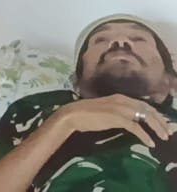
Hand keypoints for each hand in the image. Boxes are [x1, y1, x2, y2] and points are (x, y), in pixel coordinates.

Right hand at [50, 95, 172, 147]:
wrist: (72, 115)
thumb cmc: (86, 114)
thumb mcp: (107, 109)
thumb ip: (119, 112)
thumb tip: (131, 120)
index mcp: (120, 97)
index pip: (144, 105)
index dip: (156, 114)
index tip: (164, 123)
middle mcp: (122, 100)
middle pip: (148, 109)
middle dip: (161, 121)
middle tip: (168, 131)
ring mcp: (120, 108)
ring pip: (145, 116)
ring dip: (157, 128)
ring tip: (163, 137)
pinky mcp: (116, 117)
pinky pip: (136, 127)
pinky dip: (144, 135)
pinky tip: (149, 142)